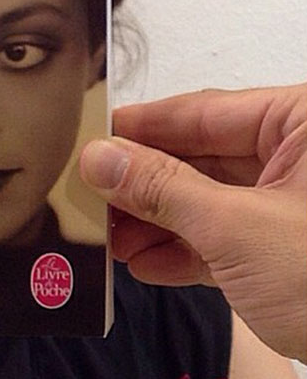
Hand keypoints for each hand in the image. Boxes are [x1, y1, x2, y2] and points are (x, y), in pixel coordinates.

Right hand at [79, 83, 306, 361]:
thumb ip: (161, 190)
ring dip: (157, 224)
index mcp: (305, 124)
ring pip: (209, 201)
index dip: (141, 126)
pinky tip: (145, 265)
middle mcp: (301, 158)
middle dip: (143, 186)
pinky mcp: (288, 249)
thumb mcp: (237, 229)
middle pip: (201, 159)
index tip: (92, 137)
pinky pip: (226, 239)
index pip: (204, 112)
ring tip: (110, 242)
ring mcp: (294, 206)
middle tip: (92, 199)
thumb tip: (99, 159)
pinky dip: (186, 253)